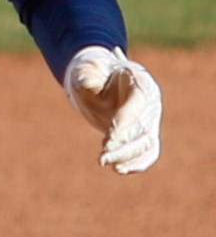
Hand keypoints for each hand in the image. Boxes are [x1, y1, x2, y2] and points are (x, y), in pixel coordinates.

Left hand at [63, 45, 161, 174]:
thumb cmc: (93, 70)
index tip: (107, 142)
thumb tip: (87, 86)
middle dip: (124, 147)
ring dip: (129, 157)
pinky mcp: (145, 132)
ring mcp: (151, 118)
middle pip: (144, 129)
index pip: (137, 108)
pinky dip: (138, 163)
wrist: (101, 75)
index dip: (124, 126)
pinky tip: (119, 169)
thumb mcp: (86, 67)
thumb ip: (86, 75)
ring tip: (108, 165)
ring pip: (147, 144)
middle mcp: (151, 102)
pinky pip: (149, 151)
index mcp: (140, 82)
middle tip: (102, 159)